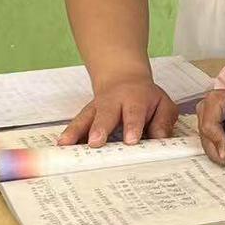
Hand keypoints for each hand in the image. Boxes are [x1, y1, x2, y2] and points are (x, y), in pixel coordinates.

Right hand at [58, 74, 178, 146]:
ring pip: (86, 118)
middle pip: (106, 114)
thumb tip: (161, 138)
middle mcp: (113, 103)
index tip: (131, 140)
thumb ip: (163, 120)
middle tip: (96, 142)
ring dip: (77, 131)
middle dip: (100, 128)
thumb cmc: (145, 99)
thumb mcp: (162, 104)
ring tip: (67, 144)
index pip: (134, 113)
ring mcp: (96, 108)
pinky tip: (61, 145)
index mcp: (135, 100)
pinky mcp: (86, 115)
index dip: (133, 126)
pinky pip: (76, 124)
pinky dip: (68, 134)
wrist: (123, 79)